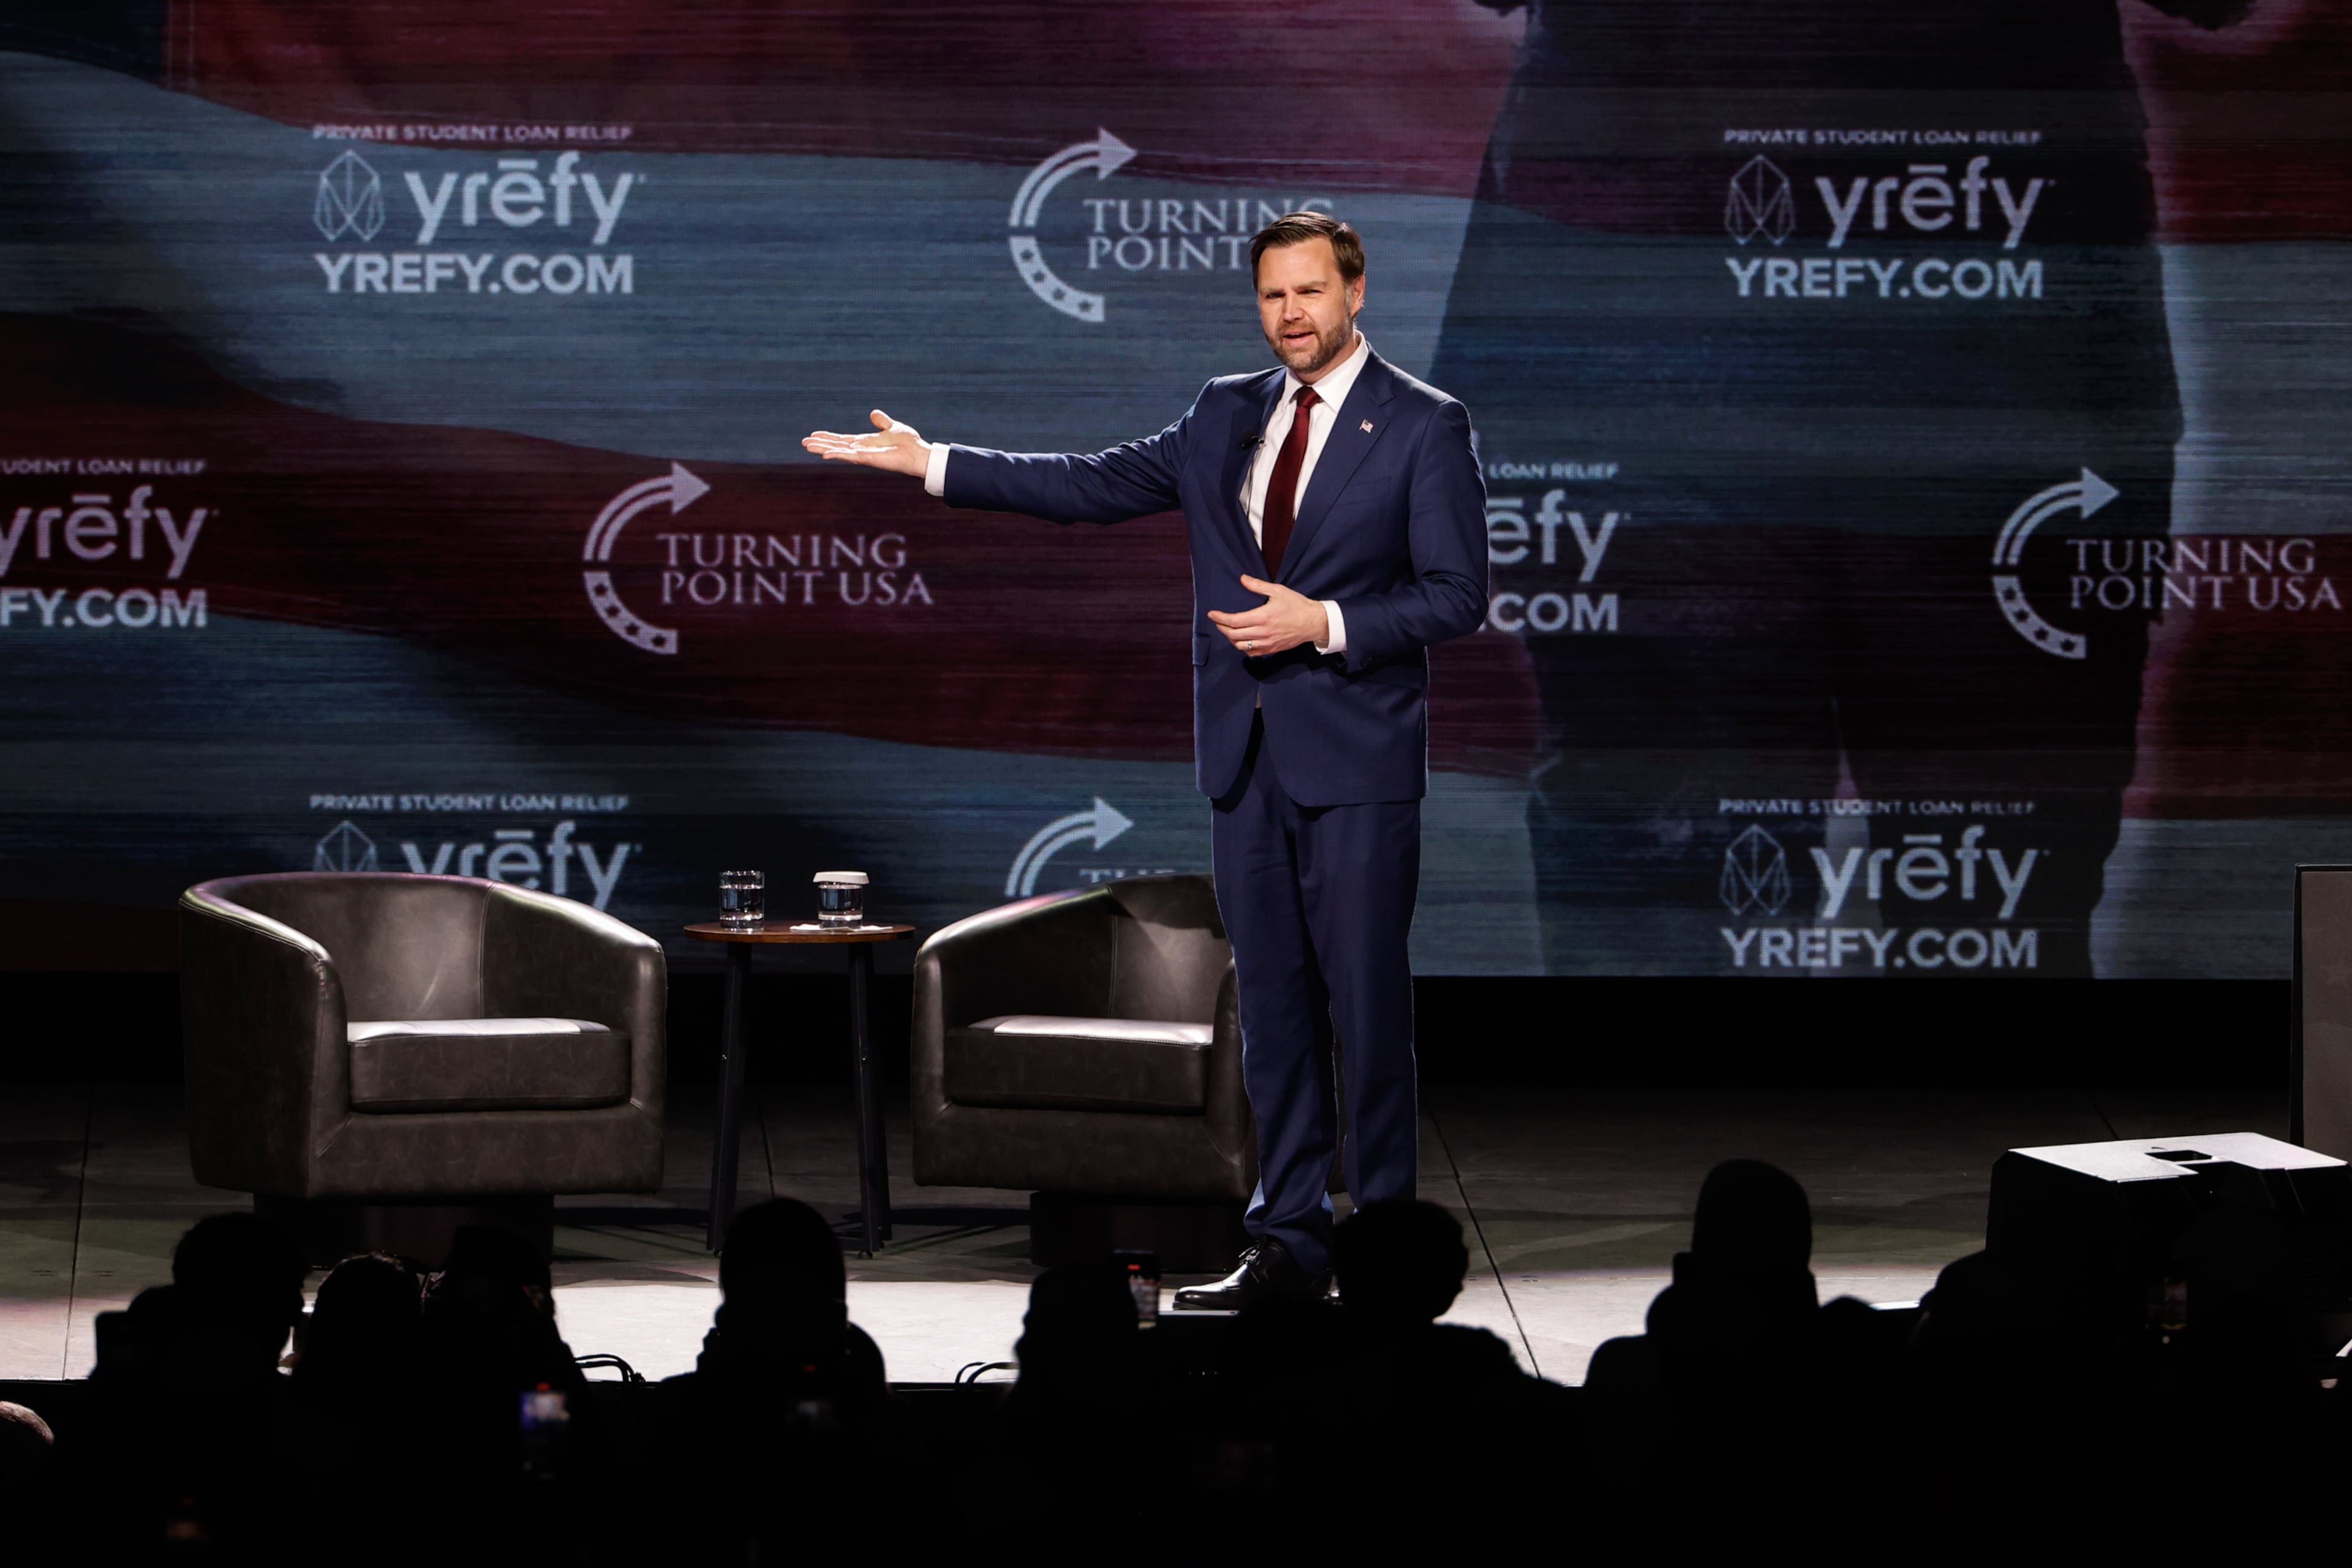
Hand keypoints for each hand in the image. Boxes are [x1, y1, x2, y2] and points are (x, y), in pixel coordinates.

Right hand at [801, 409, 931, 477]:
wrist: (918, 452)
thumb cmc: (908, 442)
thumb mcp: (892, 426)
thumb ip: (881, 421)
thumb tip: (873, 413)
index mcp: (866, 441)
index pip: (843, 439)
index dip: (829, 437)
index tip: (814, 434)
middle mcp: (862, 449)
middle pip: (837, 445)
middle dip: (820, 443)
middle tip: (804, 442)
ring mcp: (864, 455)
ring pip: (839, 451)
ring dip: (823, 448)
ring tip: (808, 446)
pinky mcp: (869, 459)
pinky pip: (850, 457)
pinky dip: (837, 455)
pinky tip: (825, 454)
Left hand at [1207, 575, 1329, 657]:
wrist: (1313, 622)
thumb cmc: (1297, 605)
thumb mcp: (1278, 590)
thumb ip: (1258, 586)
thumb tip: (1242, 579)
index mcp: (1263, 617)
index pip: (1234, 621)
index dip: (1220, 618)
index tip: (1212, 614)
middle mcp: (1263, 632)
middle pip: (1234, 635)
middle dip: (1221, 628)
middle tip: (1218, 621)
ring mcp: (1267, 643)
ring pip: (1241, 646)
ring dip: (1231, 638)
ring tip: (1228, 630)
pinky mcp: (1272, 649)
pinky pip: (1252, 653)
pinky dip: (1243, 647)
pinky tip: (1242, 640)